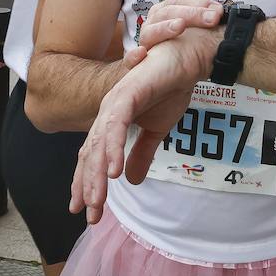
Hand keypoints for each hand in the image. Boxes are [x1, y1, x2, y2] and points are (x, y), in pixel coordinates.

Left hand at [70, 38, 214, 223]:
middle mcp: (108, 112)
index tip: (88, 212)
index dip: (88, 183)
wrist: (188, 59)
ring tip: (96, 201)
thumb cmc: (172, 88)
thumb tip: (132, 181)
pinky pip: (116, 126)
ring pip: (99, 144)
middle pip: (90, 154)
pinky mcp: (128, 93)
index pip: (93, 157)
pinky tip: (113, 172)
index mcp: (112, 121)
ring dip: (96, 174)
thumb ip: (143, 153)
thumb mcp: (158, 129)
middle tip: (90, 215)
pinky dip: (112, 149)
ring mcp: (115, 102)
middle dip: (87, 186)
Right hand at [121, 0, 223, 67]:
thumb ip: (204, 24)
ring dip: (165, 28)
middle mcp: (153, 25)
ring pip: (150, 32)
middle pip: (167, 13)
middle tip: (212, 19)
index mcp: (165, 15)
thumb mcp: (194, 38)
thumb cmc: (182, 56)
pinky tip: (142, 53)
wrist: (165, 87)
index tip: (216, 9)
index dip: (197, 2)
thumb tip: (220, 13)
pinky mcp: (135, 65)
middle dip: (192, 14)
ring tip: (180, 26)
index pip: (177, 1)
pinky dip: (134, 56)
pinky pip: (130, 60)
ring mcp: (144, 44)